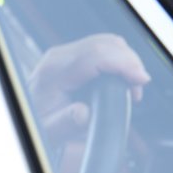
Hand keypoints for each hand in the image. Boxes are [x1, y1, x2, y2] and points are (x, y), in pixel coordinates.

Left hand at [28, 33, 149, 135]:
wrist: (31, 116)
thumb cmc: (40, 122)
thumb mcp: (51, 129)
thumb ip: (67, 122)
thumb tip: (83, 113)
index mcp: (53, 71)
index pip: (96, 55)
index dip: (124, 64)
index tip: (140, 80)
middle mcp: (59, 57)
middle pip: (106, 44)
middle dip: (130, 63)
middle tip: (136, 90)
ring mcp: (66, 53)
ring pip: (108, 43)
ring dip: (127, 62)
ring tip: (130, 88)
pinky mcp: (74, 55)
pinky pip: (104, 48)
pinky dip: (120, 61)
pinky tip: (122, 80)